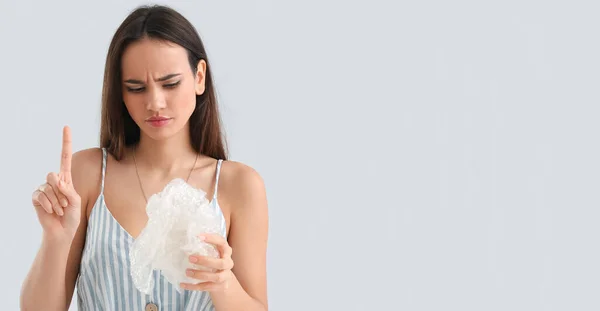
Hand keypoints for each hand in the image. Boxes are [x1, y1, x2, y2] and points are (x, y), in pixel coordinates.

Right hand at [31, 126, 81, 240]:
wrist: (61, 231)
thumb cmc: (71, 216)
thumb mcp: (75, 201)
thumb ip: (67, 190)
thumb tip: (55, 178)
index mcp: (66, 179)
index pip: (65, 158)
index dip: (65, 142)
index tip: (66, 127)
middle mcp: (54, 181)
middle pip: (54, 176)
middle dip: (62, 193)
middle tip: (65, 205)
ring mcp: (43, 188)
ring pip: (48, 188)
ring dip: (57, 202)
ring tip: (59, 210)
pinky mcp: (36, 197)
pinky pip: (40, 196)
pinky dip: (48, 205)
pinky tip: (51, 211)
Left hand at [181, 233, 233, 292]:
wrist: (224, 280)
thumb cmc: (215, 261)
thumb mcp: (213, 252)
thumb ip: (205, 247)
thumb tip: (186, 239)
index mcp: (226, 251)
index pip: (222, 242)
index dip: (212, 239)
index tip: (199, 237)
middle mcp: (228, 263)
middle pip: (221, 263)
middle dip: (205, 261)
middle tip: (190, 258)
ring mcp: (225, 276)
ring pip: (216, 277)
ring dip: (200, 274)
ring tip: (187, 272)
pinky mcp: (220, 287)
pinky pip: (206, 287)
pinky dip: (193, 286)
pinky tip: (183, 284)